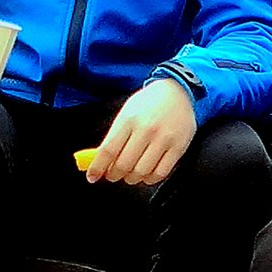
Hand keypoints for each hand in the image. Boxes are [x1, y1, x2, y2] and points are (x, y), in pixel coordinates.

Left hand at [83, 78, 197, 185]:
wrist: (177, 92)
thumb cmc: (148, 104)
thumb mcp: (126, 113)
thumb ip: (114, 136)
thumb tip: (101, 162)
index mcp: (129, 119)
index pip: (108, 150)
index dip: (98, 168)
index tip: (92, 177)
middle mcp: (146, 129)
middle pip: (124, 164)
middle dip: (114, 175)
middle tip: (113, 175)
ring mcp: (164, 139)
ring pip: (142, 171)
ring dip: (132, 178)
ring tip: (130, 176)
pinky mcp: (179, 147)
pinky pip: (161, 172)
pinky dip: (150, 179)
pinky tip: (147, 175)